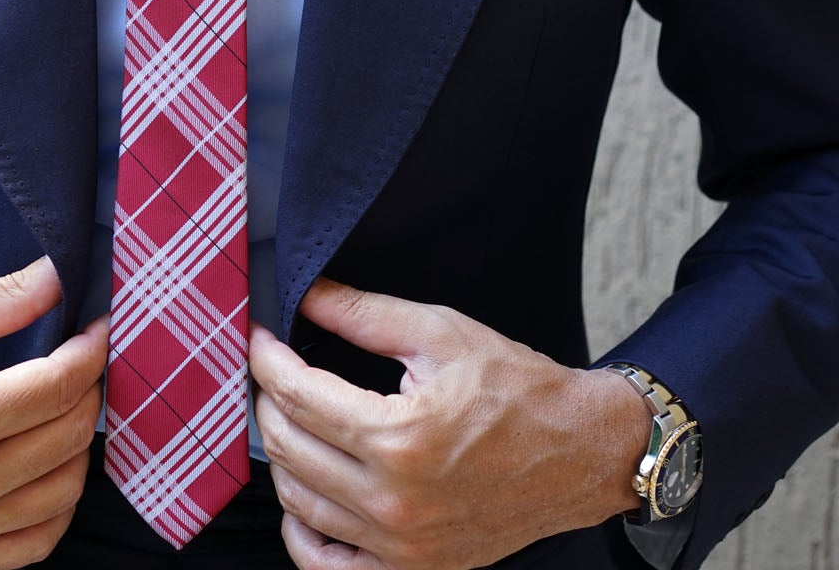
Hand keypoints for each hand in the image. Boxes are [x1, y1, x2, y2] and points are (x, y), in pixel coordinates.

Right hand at [0, 257, 108, 569]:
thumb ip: (0, 300)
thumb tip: (61, 277)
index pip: (57, 388)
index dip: (90, 350)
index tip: (100, 327)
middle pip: (68, 438)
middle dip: (88, 392)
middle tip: (81, 362)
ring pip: (62, 494)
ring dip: (77, 448)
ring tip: (63, 410)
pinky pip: (31, 545)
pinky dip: (54, 508)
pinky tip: (47, 469)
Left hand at [250, 279, 648, 569]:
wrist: (580, 452)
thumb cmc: (518, 390)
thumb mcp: (441, 333)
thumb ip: (364, 314)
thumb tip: (305, 295)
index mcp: (400, 438)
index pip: (298, 396)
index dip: (266, 358)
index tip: (258, 336)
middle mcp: (395, 501)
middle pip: (288, 448)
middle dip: (268, 400)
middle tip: (273, 372)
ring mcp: (402, 545)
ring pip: (297, 503)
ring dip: (281, 455)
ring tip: (292, 419)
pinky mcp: (413, 568)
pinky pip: (327, 566)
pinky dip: (302, 533)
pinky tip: (306, 495)